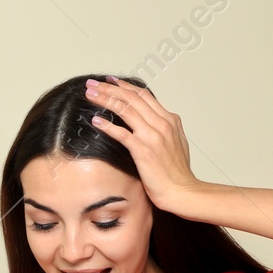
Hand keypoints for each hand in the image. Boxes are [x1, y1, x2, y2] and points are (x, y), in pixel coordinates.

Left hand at [83, 76, 202, 211]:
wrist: (182, 191)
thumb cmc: (177, 173)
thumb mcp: (175, 143)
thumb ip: (164, 130)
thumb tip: (154, 123)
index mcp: (169, 120)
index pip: (144, 95)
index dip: (125, 86)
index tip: (110, 81)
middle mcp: (162, 123)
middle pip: (132, 98)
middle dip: (110, 88)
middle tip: (93, 83)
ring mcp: (153, 136)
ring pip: (126, 110)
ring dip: (105, 99)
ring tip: (90, 94)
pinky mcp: (143, 150)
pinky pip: (122, 133)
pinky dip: (107, 125)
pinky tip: (95, 120)